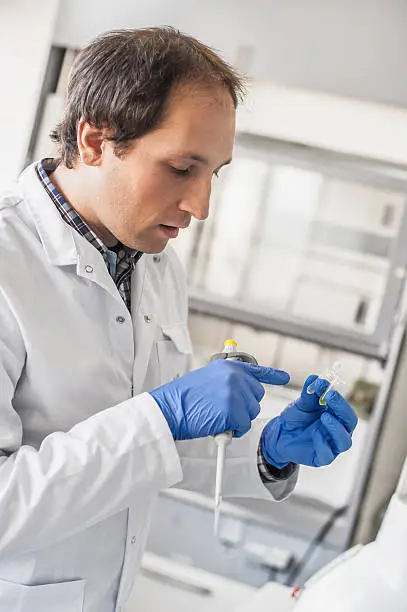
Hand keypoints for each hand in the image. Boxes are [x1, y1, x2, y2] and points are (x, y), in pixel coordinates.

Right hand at [149, 360, 289, 439]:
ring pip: (251, 412)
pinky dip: (233, 430)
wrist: (169, 409)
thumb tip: (242, 391)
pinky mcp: (234, 411)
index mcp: (229, 367)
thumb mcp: (206, 379)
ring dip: (238, 419)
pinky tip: (217, 424)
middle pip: (256, 396)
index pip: (257, 370)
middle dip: (244, 406)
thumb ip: (226, 381)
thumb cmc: (183, 398)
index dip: (273, 375)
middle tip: (222, 410)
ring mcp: (236, 393)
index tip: (285, 377)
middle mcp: (235, 377)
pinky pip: (244, 426)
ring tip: (216, 416)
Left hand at [261, 375, 357, 467]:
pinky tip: (314, 433)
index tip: (329, 390)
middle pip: (350, 424)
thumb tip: (315, 378)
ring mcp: (331, 446)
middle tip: (330, 397)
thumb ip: (310, 393)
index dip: (340, 400)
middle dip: (342, 410)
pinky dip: (322, 443)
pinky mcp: (321, 458)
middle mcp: (338, 432)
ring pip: (345, 442)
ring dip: (336, 428)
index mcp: (337, 417)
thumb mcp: (302, 403)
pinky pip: (327, 455)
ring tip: (324, 417)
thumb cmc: (297, 418)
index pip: (346, 410)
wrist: (280, 433)